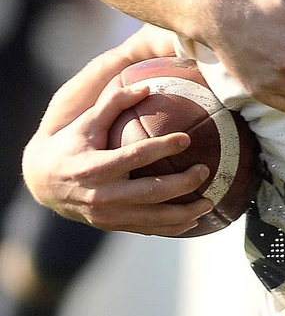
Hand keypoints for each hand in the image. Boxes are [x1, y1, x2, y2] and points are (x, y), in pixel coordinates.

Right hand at [23, 45, 213, 236]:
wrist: (42, 183)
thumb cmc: (70, 143)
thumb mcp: (87, 121)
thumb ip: (114, 101)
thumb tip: (147, 86)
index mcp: (95, 167)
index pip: (134, 157)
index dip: (162, 147)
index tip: (187, 138)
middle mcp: (101, 196)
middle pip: (149, 193)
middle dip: (181, 185)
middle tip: (205, 170)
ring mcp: (107, 215)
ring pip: (152, 219)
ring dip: (183, 213)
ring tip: (210, 202)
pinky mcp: (112, 226)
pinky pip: (146, 229)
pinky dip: (171, 227)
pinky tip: (194, 219)